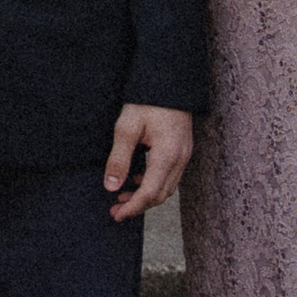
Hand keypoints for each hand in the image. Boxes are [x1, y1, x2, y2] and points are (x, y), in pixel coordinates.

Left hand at [104, 103, 192, 220]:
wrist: (169, 80)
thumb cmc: (147, 101)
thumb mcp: (127, 128)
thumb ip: (119, 159)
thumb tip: (111, 187)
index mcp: (167, 155)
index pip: (150, 193)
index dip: (132, 207)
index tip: (116, 215)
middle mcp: (181, 159)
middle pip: (161, 195)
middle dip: (138, 206)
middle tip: (116, 210)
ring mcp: (185, 154)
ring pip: (167, 188)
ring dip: (146, 196)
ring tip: (123, 197)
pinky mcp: (183, 149)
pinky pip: (171, 176)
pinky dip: (154, 183)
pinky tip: (137, 178)